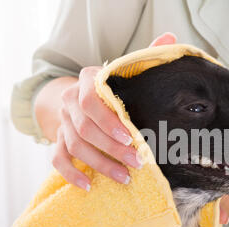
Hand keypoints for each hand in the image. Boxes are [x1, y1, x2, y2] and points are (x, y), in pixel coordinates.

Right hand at [51, 32, 176, 190]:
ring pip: (75, 147)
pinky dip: (71, 174)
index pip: (91, 100)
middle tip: (137, 164)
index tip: (131, 138)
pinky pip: (58, 160)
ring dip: (100, 165)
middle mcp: (70, 101)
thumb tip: (170, 39)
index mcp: (87, 82)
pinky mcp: (58, 141)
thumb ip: (144, 57)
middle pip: (85, 129)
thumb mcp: (125, 71)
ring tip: (124, 178)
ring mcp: (62, 123)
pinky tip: (88, 186)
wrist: (77, 96)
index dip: (109, 121)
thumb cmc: (111, 88)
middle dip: (112, 149)